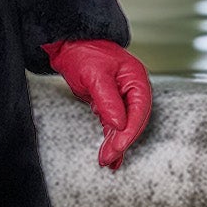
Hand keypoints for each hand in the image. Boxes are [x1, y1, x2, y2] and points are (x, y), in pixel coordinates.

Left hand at [40, 39, 151, 169]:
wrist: (68, 44)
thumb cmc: (83, 52)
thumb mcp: (95, 76)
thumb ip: (108, 100)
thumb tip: (119, 124)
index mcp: (136, 78)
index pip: (139, 111)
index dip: (129, 132)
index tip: (118, 147)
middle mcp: (132, 88)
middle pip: (134, 121)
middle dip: (122, 142)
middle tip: (109, 158)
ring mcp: (122, 96)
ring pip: (124, 125)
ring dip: (116, 144)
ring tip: (107, 161)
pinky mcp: (110, 103)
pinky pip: (114, 124)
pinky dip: (111, 138)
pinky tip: (110, 154)